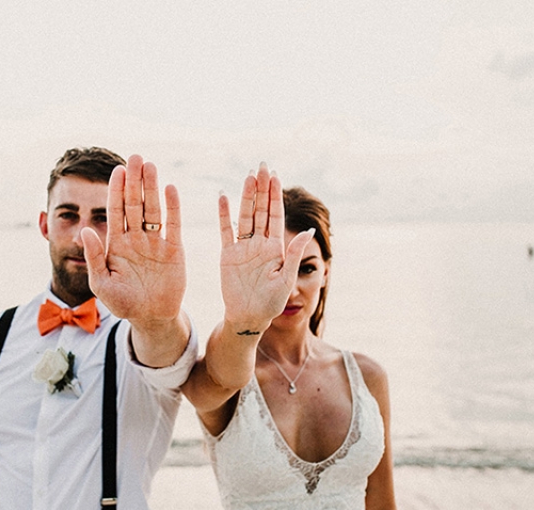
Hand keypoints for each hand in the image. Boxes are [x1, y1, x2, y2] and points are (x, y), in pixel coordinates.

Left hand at [81, 155, 185, 327]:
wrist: (151, 319)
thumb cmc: (123, 304)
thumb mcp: (101, 284)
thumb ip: (94, 257)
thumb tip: (85, 230)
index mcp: (116, 244)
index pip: (115, 211)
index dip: (116, 191)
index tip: (116, 170)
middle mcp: (136, 238)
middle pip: (135, 204)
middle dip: (134, 181)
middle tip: (135, 157)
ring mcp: (155, 242)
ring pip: (153, 209)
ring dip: (152, 187)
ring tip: (150, 165)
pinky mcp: (174, 249)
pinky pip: (173, 224)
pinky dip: (173, 207)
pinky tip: (170, 189)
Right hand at [218, 162, 313, 331]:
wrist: (248, 318)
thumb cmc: (270, 303)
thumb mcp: (286, 279)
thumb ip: (295, 254)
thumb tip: (309, 232)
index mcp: (276, 248)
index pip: (276, 216)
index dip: (275, 196)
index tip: (275, 176)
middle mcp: (259, 243)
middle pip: (260, 210)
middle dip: (261, 188)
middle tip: (261, 166)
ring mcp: (243, 248)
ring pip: (244, 216)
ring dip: (246, 197)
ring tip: (248, 177)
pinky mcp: (227, 254)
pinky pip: (225, 231)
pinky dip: (224, 215)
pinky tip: (223, 197)